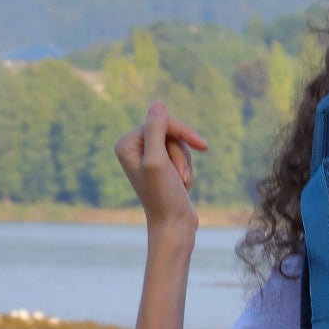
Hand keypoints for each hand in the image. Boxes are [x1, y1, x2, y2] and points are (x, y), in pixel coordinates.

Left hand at [114, 101, 207, 231]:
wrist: (174, 225)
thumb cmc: (163, 196)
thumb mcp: (158, 160)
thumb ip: (156, 129)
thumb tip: (158, 103)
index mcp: (126, 144)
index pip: (159, 122)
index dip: (181, 132)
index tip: (202, 146)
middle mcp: (134, 148)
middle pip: (169, 132)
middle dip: (182, 153)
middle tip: (183, 176)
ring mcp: (148, 158)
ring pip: (178, 145)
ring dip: (186, 163)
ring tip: (182, 183)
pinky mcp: (162, 167)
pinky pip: (181, 156)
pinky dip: (187, 169)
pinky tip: (183, 185)